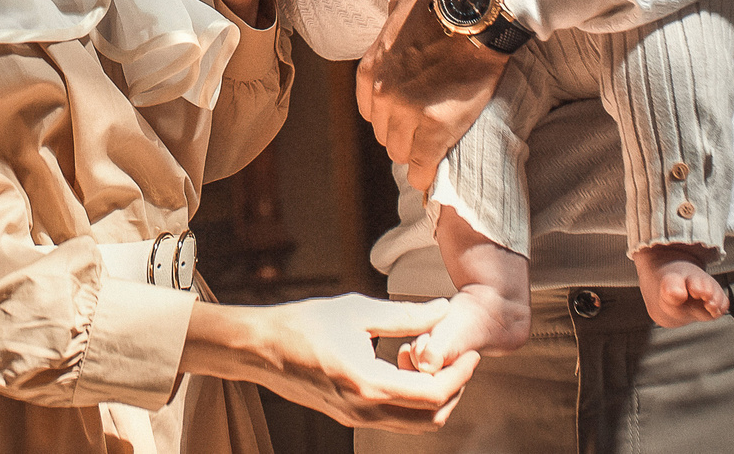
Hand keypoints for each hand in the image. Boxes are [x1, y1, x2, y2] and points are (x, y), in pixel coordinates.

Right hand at [183, 294, 478, 430]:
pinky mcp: (349, 416)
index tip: (473, 353)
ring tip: (438, 363)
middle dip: (454, 391)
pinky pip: (394, 420)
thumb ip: (405, 316)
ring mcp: (356, 418)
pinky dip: (412, 401)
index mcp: (370, 384)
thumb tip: (443, 309)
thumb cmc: (304, 324)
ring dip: (435, 400)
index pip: (433, 393)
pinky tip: (407, 368)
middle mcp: (365, 411)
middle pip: (430, 419)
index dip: (460, 375)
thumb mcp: (357, 310)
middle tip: (462, 360)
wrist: (260, 348)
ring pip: (413, 424)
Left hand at [357, 0, 508, 191]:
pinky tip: (431, 176)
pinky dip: (426, 175)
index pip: (371, 112)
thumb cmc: (442, 4)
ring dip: (416, 152)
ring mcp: (408, 111)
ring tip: (434, 148)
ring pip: (402, 151)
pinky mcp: (437, 126)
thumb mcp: (397, 8)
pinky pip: (423, 165)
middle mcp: (384, 94)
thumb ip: (388, 28)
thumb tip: (391, 31)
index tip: (407, 118)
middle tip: (426, 132)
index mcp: (371, 70)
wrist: (476, 11)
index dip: (390, 117)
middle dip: (404, 135)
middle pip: (385, 134)